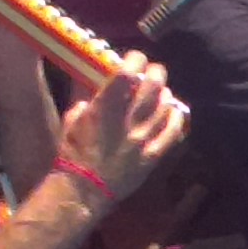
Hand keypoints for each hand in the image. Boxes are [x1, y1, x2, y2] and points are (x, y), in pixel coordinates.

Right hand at [55, 53, 183, 211]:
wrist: (82, 191)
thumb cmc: (72, 154)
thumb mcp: (72, 121)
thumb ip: (85, 103)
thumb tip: (95, 93)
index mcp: (104, 108)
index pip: (126, 74)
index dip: (135, 60)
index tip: (135, 58)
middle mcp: (127, 120)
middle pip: (151, 86)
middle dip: (155, 72)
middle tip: (153, 70)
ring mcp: (143, 138)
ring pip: (164, 107)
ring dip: (165, 94)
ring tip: (162, 91)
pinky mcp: (153, 155)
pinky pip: (173, 133)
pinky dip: (176, 118)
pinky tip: (174, 112)